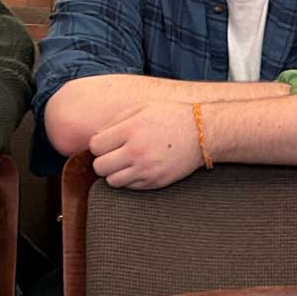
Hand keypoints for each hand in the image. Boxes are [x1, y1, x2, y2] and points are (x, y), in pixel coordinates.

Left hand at [89, 101, 203, 189]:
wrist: (201, 132)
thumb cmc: (170, 116)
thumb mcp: (142, 108)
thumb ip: (115, 120)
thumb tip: (96, 136)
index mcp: (131, 130)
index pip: (95, 146)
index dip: (98, 144)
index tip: (107, 142)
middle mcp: (137, 151)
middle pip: (99, 166)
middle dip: (103, 160)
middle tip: (114, 154)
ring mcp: (146, 169)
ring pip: (112, 181)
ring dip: (114, 172)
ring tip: (125, 162)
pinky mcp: (155, 182)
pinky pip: (129, 187)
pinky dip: (129, 180)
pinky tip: (138, 168)